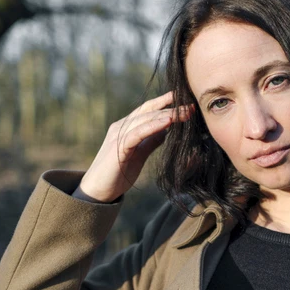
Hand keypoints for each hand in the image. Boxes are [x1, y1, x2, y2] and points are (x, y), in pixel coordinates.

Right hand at [73, 91, 193, 202]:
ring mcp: (118, 135)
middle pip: (149, 111)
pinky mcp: (118, 147)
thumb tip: (166, 132)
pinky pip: (138, 133)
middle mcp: (121, 127)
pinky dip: (153, 126)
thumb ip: (151, 141)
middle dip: (171, 107)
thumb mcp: (140, 154)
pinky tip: (168, 122)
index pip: (148, 109)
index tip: (183, 98)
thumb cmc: (118, 173)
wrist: (98, 191)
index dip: (165, 102)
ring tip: (185, 113)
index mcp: (127, 127)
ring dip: (167, 115)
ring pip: (145, 119)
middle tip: (191, 106)